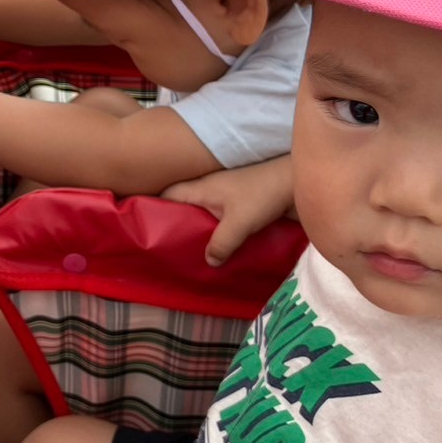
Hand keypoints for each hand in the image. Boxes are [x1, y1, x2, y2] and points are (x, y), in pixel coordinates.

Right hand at [161, 155, 293, 265]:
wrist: (296, 180)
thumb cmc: (263, 194)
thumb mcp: (239, 222)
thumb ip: (221, 243)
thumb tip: (209, 262)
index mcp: (200, 188)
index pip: (166, 195)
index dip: (153, 209)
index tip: (145, 229)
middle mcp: (208, 189)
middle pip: (182, 206)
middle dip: (175, 224)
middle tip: (168, 248)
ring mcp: (224, 195)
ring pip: (201, 213)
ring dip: (198, 229)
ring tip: (191, 253)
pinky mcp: (239, 203)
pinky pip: (219, 218)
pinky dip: (216, 230)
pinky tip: (219, 248)